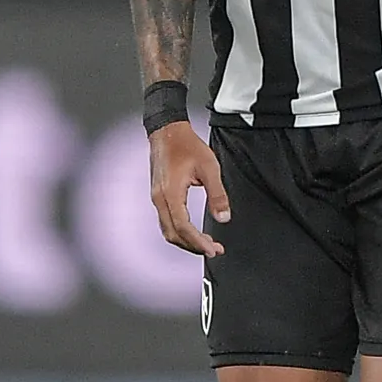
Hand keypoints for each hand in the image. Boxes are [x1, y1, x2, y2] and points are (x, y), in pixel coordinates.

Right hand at [148, 121, 229, 256]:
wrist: (167, 132)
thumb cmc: (187, 146)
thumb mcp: (209, 167)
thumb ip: (217, 194)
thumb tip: (224, 217)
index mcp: (171, 193)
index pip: (183, 227)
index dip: (198, 242)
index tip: (213, 250)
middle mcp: (160, 199)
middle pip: (173, 234)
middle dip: (193, 246)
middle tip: (214, 249)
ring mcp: (157, 198)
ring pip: (168, 230)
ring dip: (186, 241)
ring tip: (206, 243)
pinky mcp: (158, 196)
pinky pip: (166, 221)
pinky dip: (180, 232)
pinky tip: (193, 231)